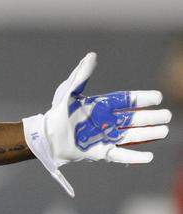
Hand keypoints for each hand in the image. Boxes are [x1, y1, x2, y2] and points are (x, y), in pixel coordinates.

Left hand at [23, 52, 170, 195]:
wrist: (46, 137)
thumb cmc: (57, 114)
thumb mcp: (68, 92)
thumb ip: (81, 75)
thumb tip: (91, 56)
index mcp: (102, 106)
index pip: (127, 101)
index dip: (142, 99)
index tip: (158, 97)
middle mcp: (107, 121)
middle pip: (134, 118)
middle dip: (151, 117)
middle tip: (167, 116)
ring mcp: (105, 136)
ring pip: (132, 135)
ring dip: (148, 134)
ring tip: (164, 131)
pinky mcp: (100, 152)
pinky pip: (121, 155)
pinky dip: (134, 157)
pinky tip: (148, 156)